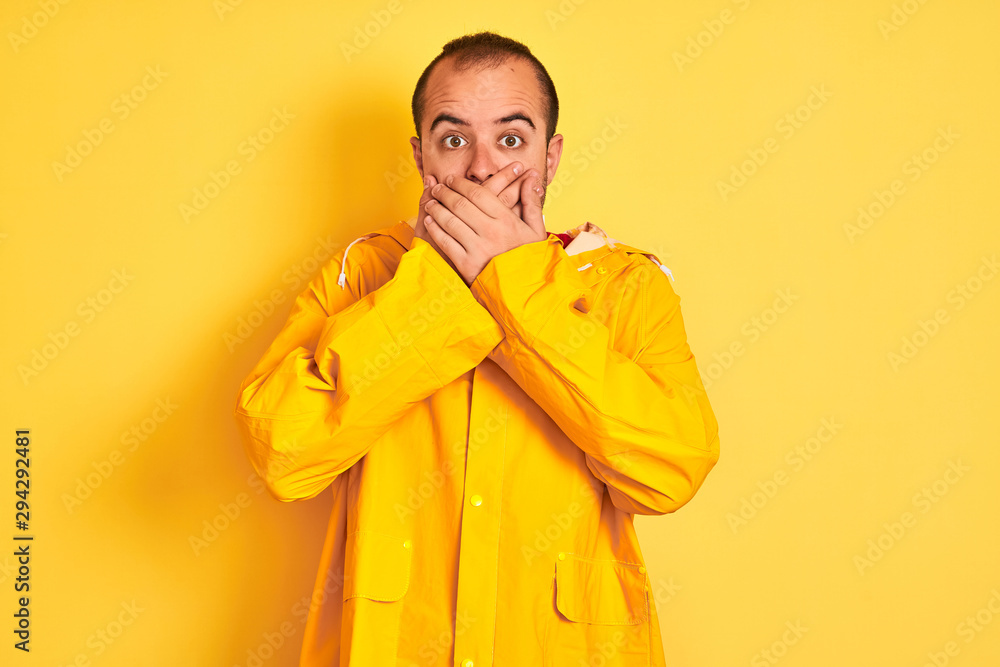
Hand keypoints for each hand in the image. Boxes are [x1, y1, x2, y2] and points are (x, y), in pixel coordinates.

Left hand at [423, 168, 546, 285]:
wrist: (525, 291)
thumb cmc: (530, 258)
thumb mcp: (536, 230)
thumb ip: (531, 202)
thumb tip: (532, 178)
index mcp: (506, 220)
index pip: (478, 194)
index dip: (460, 184)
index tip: (451, 179)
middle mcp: (490, 232)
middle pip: (460, 205)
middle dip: (445, 193)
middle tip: (436, 188)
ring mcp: (477, 248)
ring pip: (450, 221)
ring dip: (436, 209)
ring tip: (430, 202)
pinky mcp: (466, 264)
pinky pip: (445, 242)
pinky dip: (435, 229)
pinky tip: (429, 221)